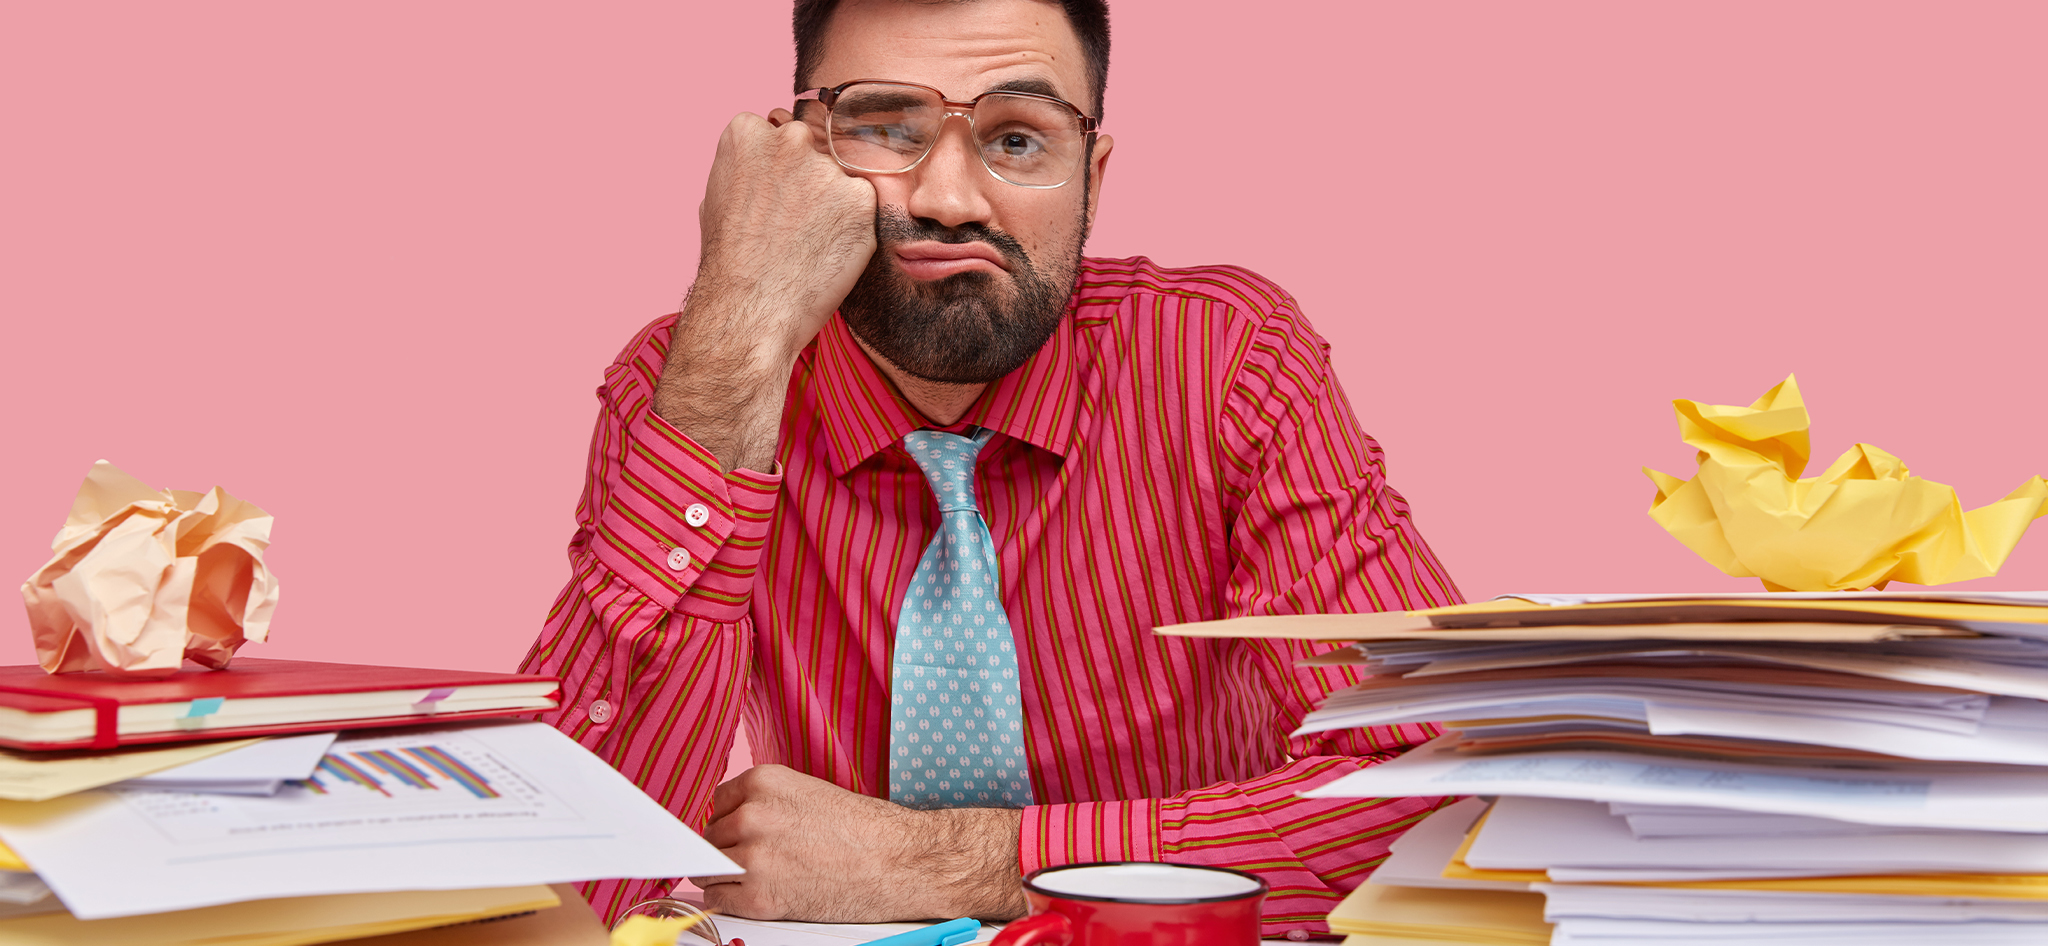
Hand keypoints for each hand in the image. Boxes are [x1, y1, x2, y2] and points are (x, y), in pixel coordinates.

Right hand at [654, 110, 876, 470]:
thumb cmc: (730, 261)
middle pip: (815, 144)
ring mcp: (826, 165)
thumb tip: (771, 154)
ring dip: (835, 200)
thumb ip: (751, 163)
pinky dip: (855, 226)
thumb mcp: (720, 194)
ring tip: (810, 240)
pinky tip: (829, 250)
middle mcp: (789, 137)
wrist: (750, 308)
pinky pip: (865, 203)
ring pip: (843, 174)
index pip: (779, 130)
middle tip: (798, 220)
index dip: (782, 168)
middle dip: (811, 176)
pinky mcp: (861, 196)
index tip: (776, 197)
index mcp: (747, 131)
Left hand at [689, 764, 1026, 921]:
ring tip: (763, 877)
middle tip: (763, 858)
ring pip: (711, 867)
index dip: (732, 821)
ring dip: (729, 874)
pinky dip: (732, 900)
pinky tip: (760, 895)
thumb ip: (767, 803)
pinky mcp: (758, 896)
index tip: (744, 833)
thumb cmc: (866, 830)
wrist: (899, 862)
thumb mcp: (809, 794)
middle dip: (730, 847)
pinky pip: (718, 898)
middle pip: (711, 836)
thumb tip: (733, 822)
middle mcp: (750, 815)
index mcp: (763, 782)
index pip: (718, 803)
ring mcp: (751, 857)